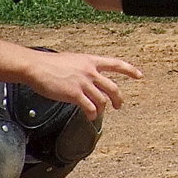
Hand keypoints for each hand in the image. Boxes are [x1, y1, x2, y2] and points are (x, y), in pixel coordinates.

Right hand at [21, 48, 142, 120]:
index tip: (139, 76)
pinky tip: (91, 117)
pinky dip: (92, 114)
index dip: (130, 70)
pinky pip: (89, 107)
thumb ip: (85, 68)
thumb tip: (88, 76)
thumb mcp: (74, 60)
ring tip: (100, 113)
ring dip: (103, 108)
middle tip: (119, 105)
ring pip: (102, 99)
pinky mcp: (74, 94)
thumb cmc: (52, 64)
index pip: (117, 64)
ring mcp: (84, 83)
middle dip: (118, 98)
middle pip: (112, 87)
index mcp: (92, 61)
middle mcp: (91, 71)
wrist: (38, 67)